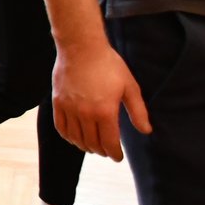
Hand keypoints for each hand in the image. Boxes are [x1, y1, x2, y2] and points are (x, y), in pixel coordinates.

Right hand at [52, 40, 151, 160]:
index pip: (109, 143)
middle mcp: (85, 114)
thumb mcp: (129, 87)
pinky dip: (68, 137)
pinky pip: (61, 127)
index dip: (114, 154)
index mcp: (105, 112)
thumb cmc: (108, 65)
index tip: (117, 157)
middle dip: (102, 151)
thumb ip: (138, 111)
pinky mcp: (58, 102)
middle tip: (107, 151)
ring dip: (85, 146)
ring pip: (76, 138)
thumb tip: (146, 131)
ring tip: (92, 146)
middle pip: (92, 143)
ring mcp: (69, 109)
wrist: (81, 47)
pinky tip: (75, 137)